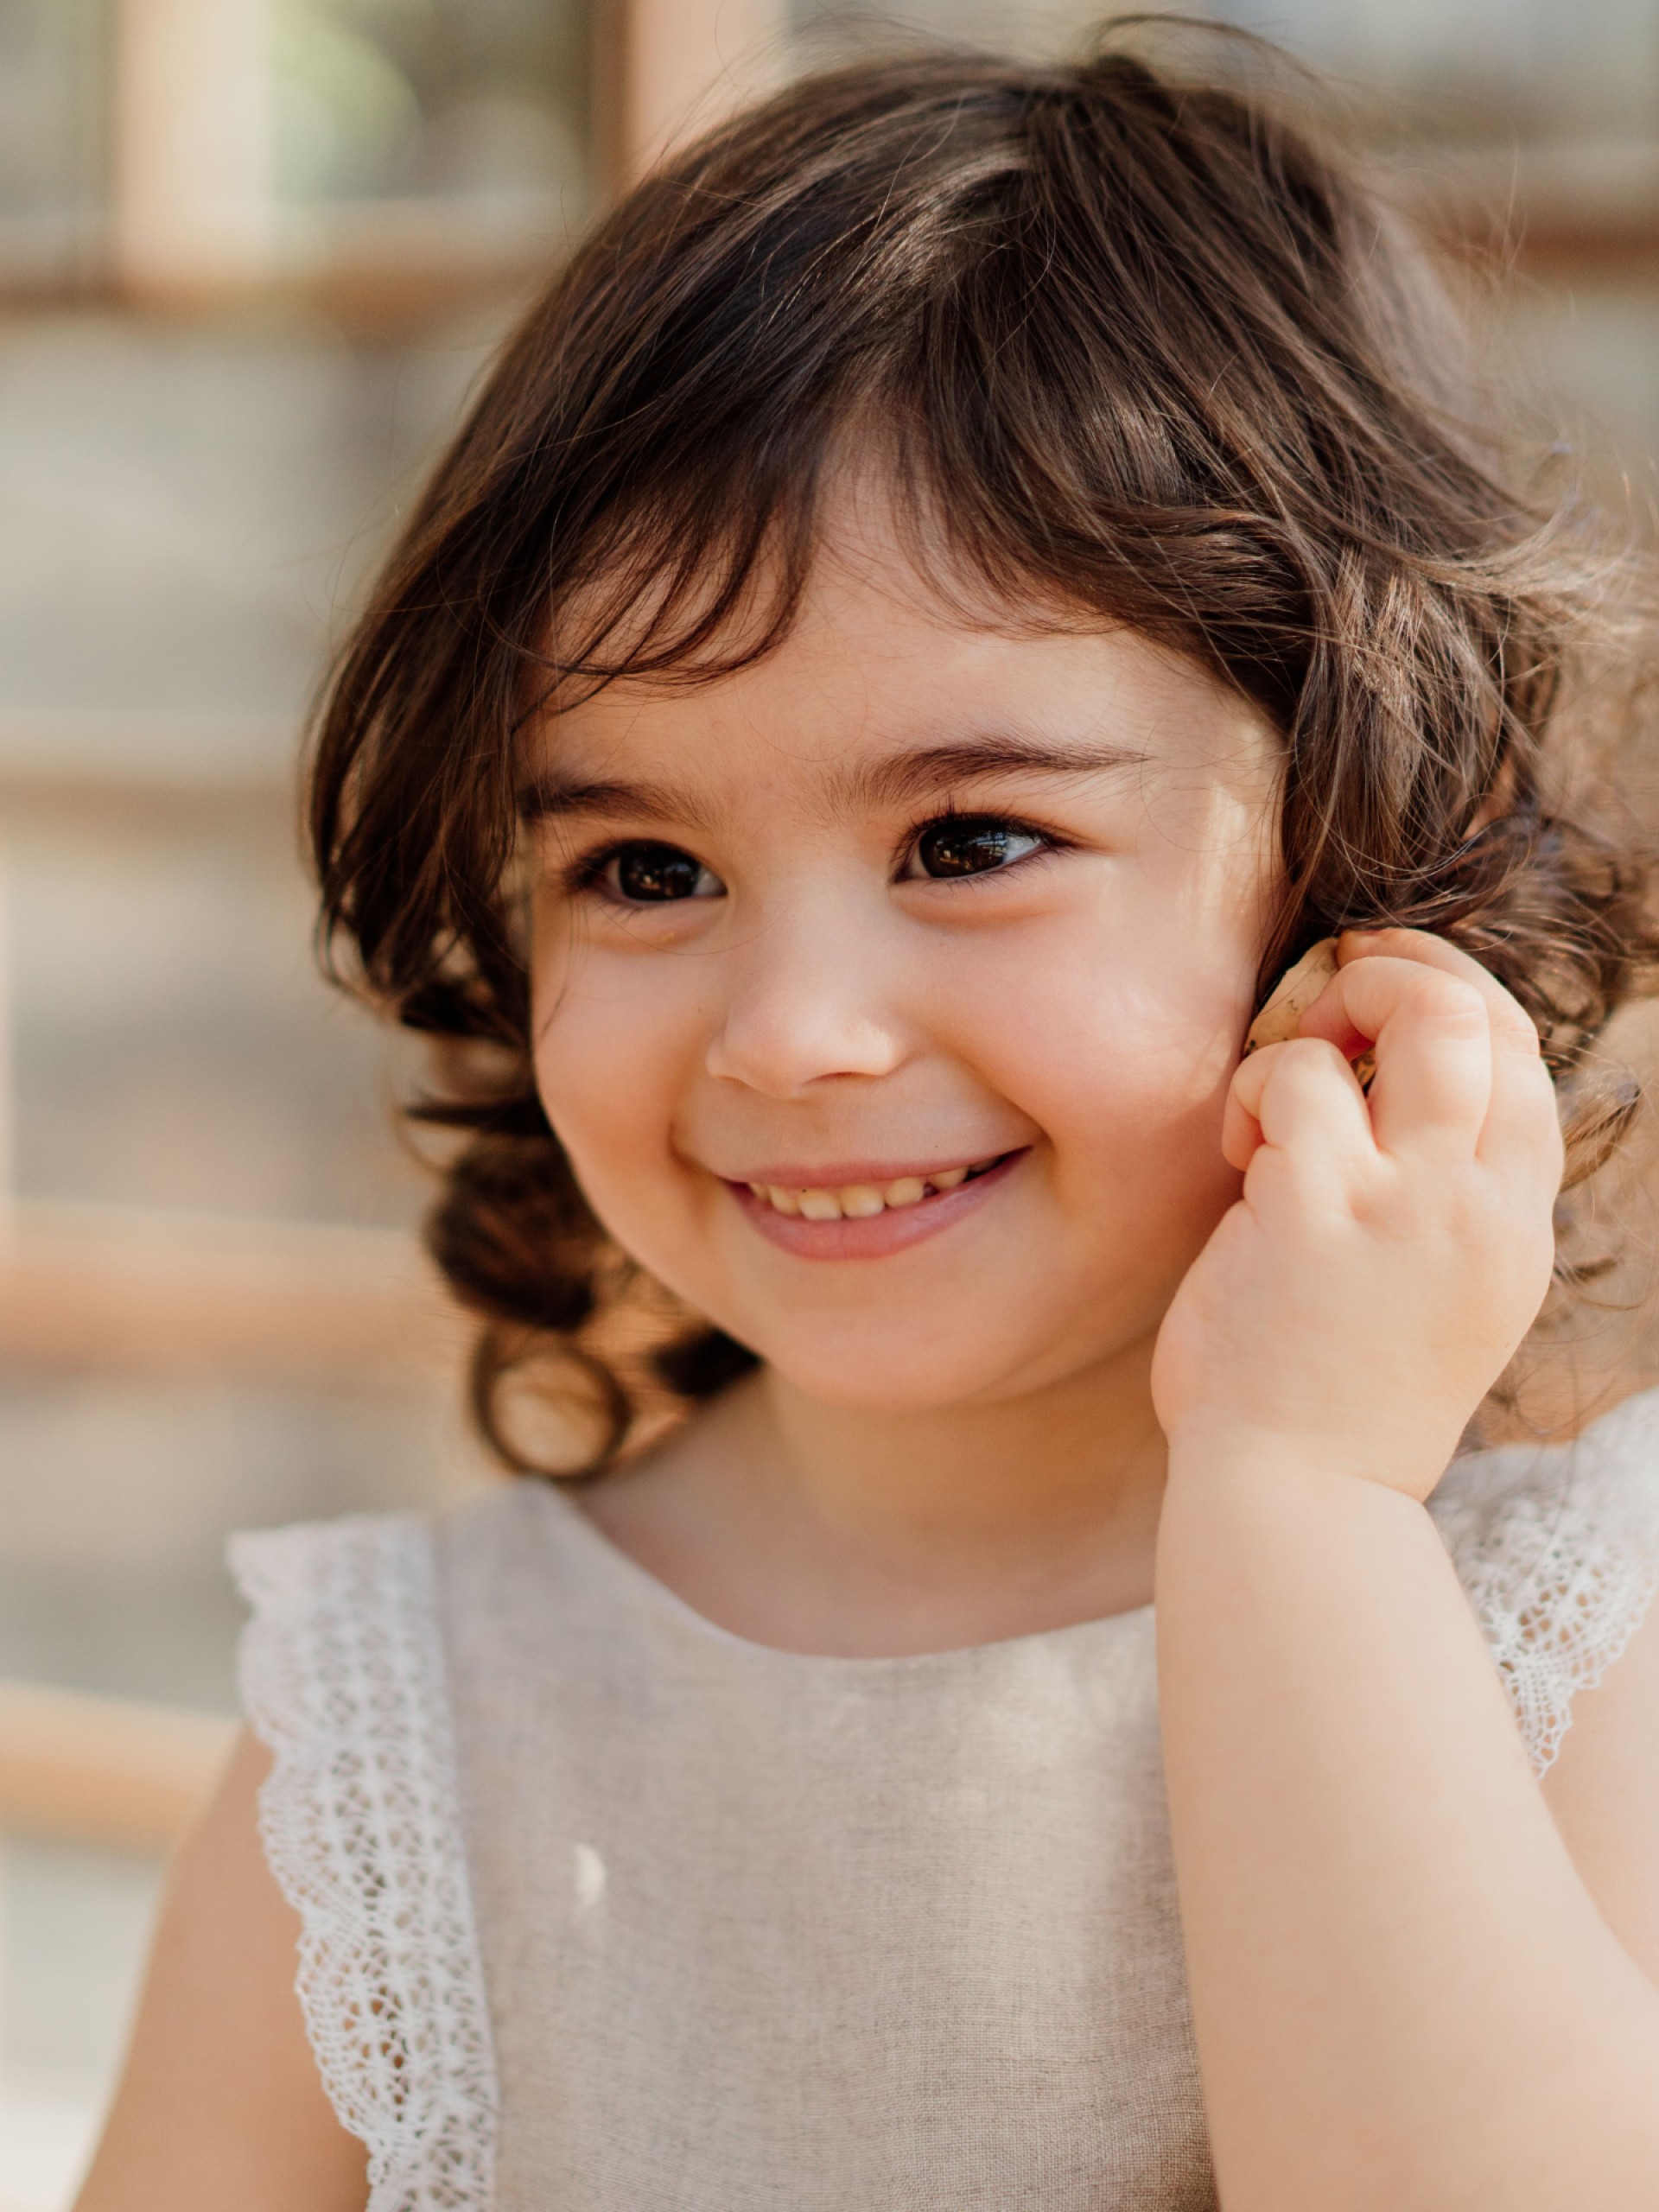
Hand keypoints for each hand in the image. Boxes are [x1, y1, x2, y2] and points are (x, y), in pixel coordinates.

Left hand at [1151, 929, 1563, 1498]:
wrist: (1298, 1497)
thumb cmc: (1342, 1392)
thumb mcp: (1437, 1290)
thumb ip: (1438, 1189)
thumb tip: (1381, 1066)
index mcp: (1516, 1225)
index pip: (1522, 1057)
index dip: (1450, 990)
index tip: (1376, 993)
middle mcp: (1481, 1207)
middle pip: (1478, 1014)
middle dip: (1394, 972)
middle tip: (1323, 1013)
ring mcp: (1406, 1206)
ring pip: (1405, 1018)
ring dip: (1308, 1032)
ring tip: (1267, 1108)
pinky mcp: (1316, 1214)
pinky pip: (1291, 1080)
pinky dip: (1252, 1092)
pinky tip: (1237, 1155)